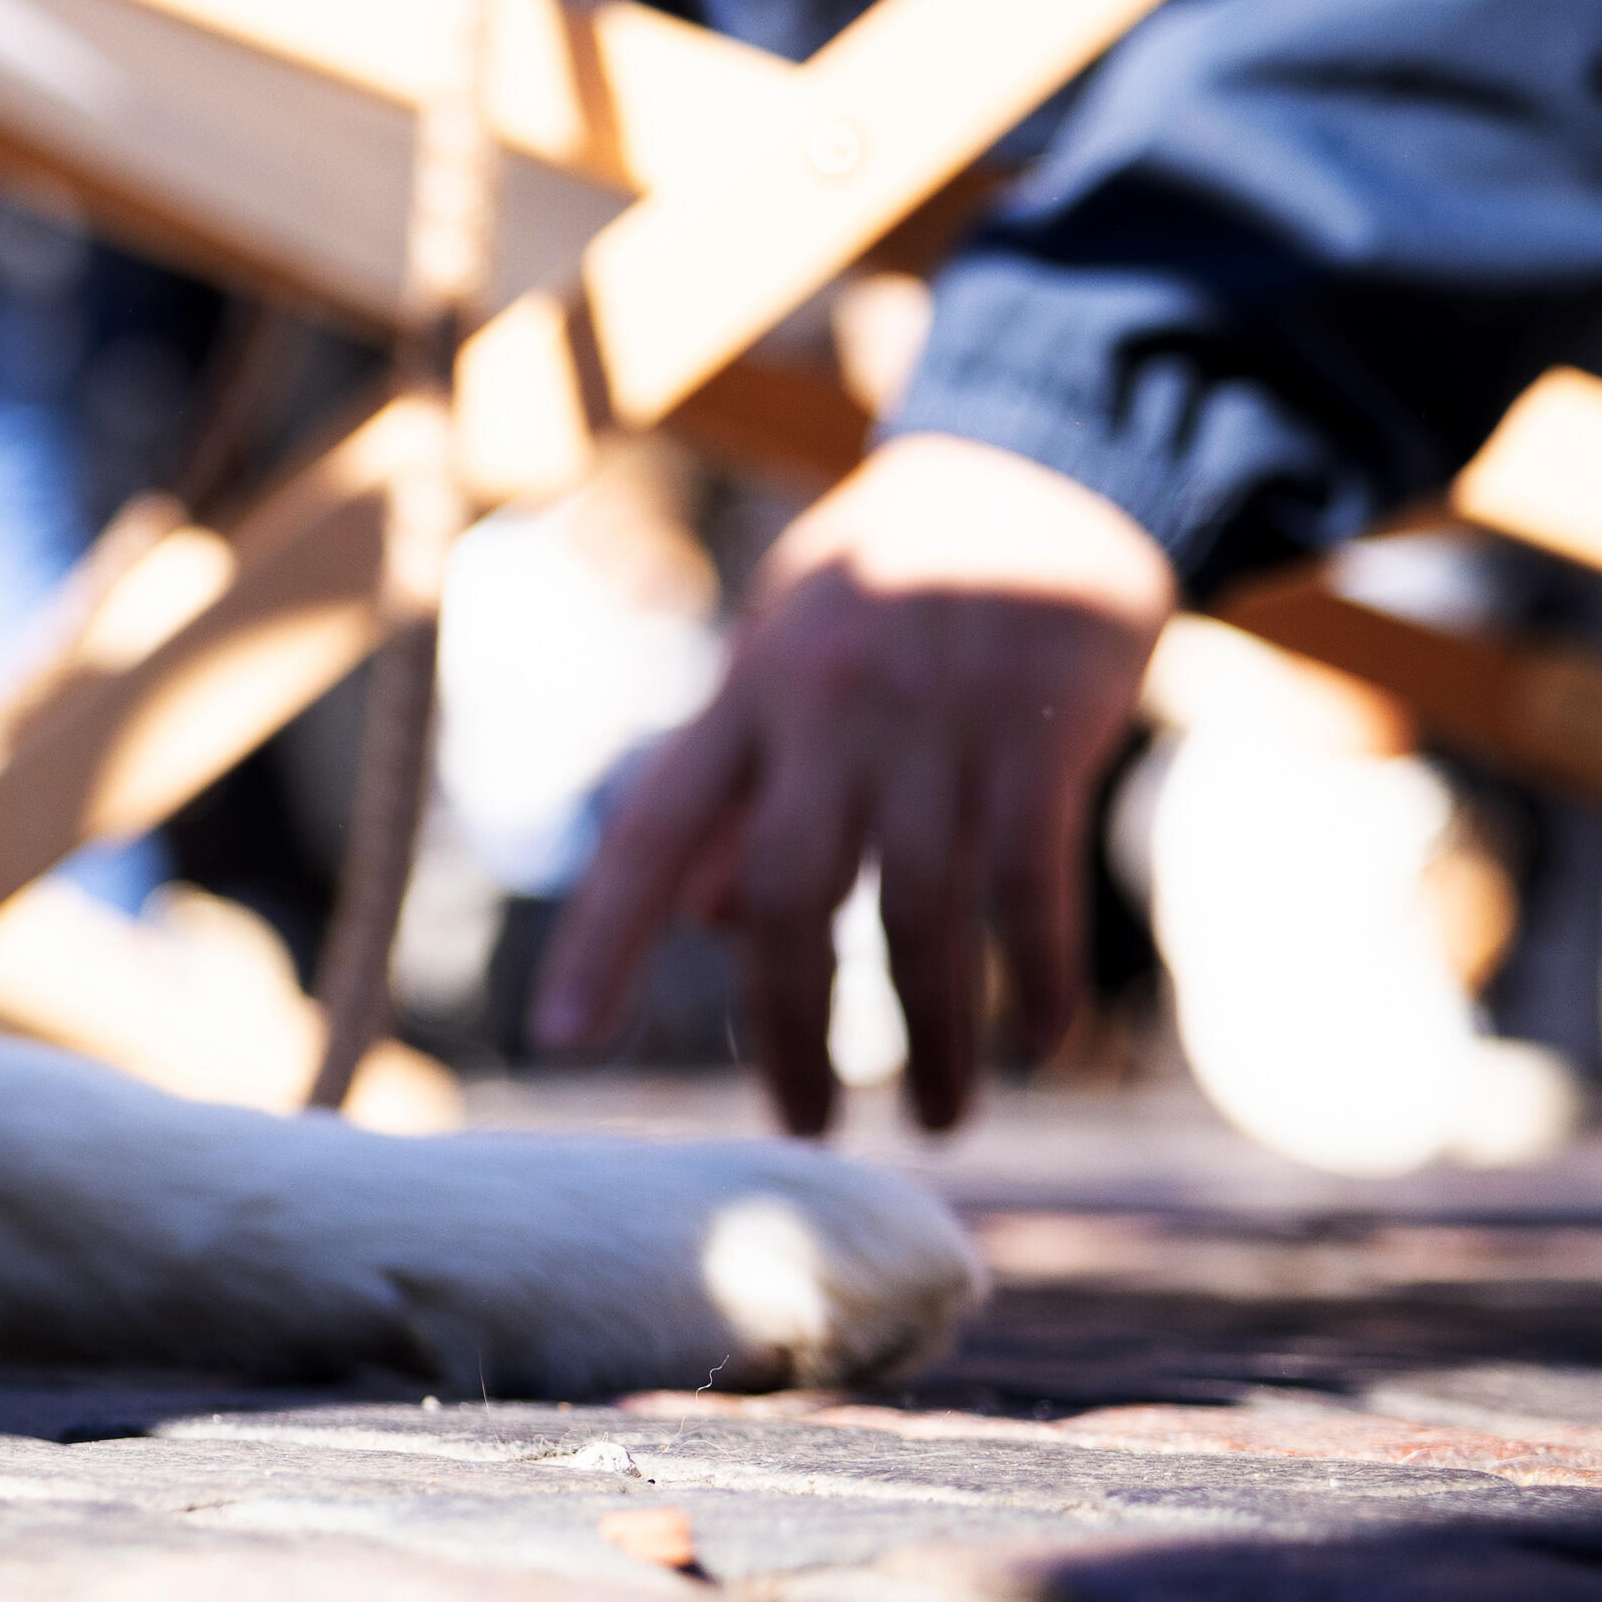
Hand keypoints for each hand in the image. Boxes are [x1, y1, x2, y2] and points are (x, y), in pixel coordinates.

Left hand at [535, 436, 1173, 1135]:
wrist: (1039, 469)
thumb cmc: (889, 580)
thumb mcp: (787, 654)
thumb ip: (743, 784)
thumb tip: (701, 921)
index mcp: (746, 697)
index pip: (651, 834)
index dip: (601, 940)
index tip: (558, 1041)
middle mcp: (827, 714)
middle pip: (784, 899)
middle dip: (788, 1030)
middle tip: (806, 1132)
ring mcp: (936, 725)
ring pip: (917, 914)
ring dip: (933, 1037)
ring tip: (942, 1122)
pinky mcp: (1043, 735)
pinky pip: (1031, 883)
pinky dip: (1039, 977)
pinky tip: (1042, 1045)